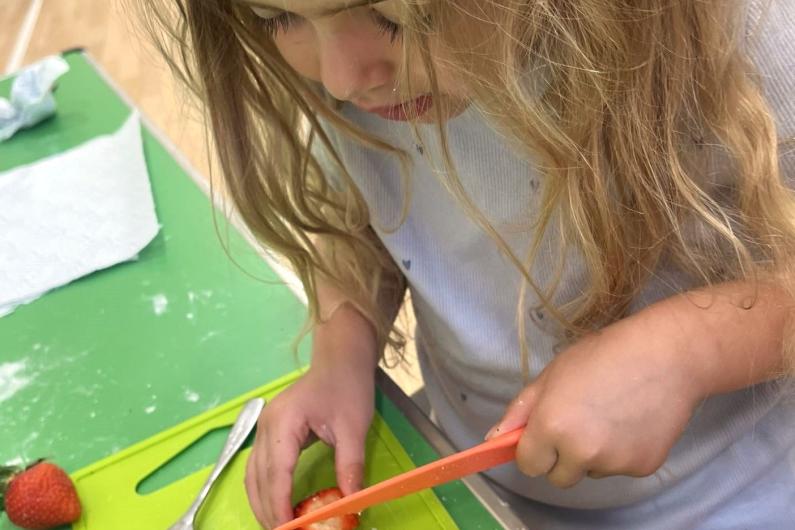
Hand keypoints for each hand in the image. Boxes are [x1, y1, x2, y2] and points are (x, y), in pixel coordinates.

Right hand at [245, 365, 374, 527]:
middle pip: (259, 477)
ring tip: (278, 526)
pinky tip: (274, 505)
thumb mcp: (354, 427)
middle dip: (268, 510)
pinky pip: (259, 466)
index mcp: (284, 422)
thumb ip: (350, 465)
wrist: (341, 359)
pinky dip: (264, 489)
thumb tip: (351, 501)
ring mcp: (265, 427)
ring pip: (253, 474)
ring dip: (262, 503)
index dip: (279, 504)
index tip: (287, 528)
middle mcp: (266, 425)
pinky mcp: (270, 431)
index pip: (276, 472)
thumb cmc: (347, 387)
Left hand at [487, 313, 703, 487]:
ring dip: (592, 454)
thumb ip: (522, 409)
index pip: (528, 465)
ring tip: (609, 415)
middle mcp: (580, 451)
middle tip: (578, 423)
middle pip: (558, 477)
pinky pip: (619, 468)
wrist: (667, 355)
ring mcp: (613, 463)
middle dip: (561, 457)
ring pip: (590, 471)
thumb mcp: (553, 374)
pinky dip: (622, 452)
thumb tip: (495, 438)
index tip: (542, 437)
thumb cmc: (604, 355)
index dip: (533, 450)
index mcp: (552, 425)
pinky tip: (632, 420)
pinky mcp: (642, 468)